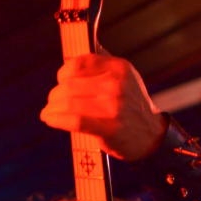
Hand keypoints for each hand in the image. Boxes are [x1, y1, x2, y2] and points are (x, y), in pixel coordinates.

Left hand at [40, 54, 166, 160]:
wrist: (152, 136)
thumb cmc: (131, 108)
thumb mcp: (124, 79)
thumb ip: (100, 69)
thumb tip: (68, 66)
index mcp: (118, 68)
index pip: (78, 64)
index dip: (63, 74)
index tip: (61, 83)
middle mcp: (116, 84)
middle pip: (69, 85)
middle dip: (55, 95)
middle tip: (52, 102)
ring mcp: (113, 106)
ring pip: (68, 102)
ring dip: (52, 108)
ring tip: (48, 112)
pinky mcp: (108, 127)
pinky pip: (72, 120)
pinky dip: (56, 118)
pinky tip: (50, 119)